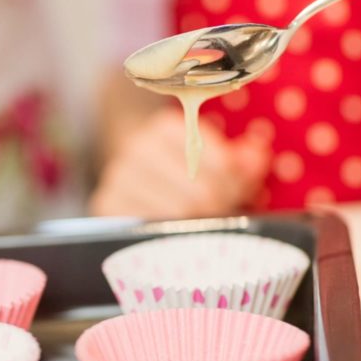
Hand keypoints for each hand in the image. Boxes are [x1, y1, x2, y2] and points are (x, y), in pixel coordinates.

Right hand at [89, 108, 269, 219]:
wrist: (133, 170)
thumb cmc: (183, 167)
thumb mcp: (216, 157)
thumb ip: (242, 159)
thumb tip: (255, 157)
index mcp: (166, 127)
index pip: (216, 164)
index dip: (233, 185)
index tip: (236, 195)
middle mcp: (136, 146)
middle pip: (196, 193)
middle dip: (216, 209)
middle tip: (220, 215)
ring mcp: (117, 175)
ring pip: (174, 214)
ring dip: (195, 224)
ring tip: (200, 223)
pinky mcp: (104, 202)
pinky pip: (147, 226)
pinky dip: (167, 234)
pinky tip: (174, 230)